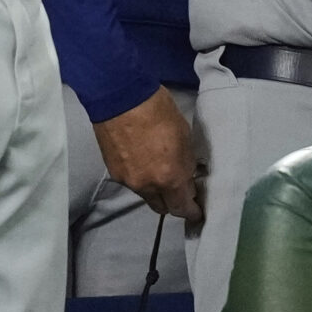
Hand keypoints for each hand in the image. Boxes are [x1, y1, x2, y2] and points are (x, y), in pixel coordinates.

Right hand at [93, 88, 202, 225]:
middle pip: (162, 208)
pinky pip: (133, 183)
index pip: (181, 208)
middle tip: (181, 192)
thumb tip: (186, 176)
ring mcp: (128, 181)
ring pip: (146, 195)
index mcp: (169, 177)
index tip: (197, 210)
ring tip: (161, 171)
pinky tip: (144, 161)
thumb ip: (185, 163)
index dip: (191, 211)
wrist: (122, 99)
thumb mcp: (184, 136)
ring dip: (156, 190)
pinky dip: (141, 178)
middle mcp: (147, 186)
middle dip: (173, 203)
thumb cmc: (159, 111)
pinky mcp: (114, 173)